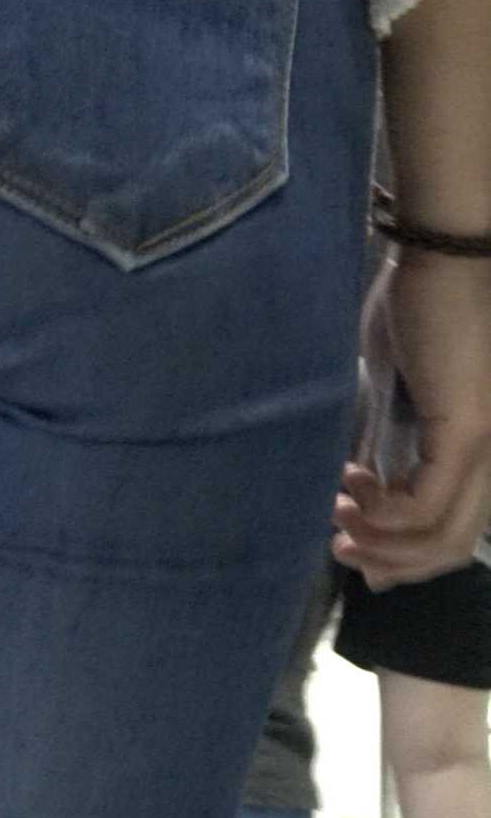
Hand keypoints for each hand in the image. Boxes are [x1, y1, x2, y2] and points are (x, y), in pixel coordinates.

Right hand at [332, 251, 490, 589]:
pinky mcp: (467, 431)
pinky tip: (353, 481)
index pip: (457, 533)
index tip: (356, 548)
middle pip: (453, 548)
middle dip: (391, 562)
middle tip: (341, 546)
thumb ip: (389, 434)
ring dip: (382, 541)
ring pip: (444, 537)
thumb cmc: (420, 304)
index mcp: (482, 447)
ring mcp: (486, 446)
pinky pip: (425, 505)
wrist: (447, 255)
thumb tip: (363, 479)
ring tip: (341, 516)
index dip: (406, 558)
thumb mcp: (398, 386)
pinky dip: (384, 510)